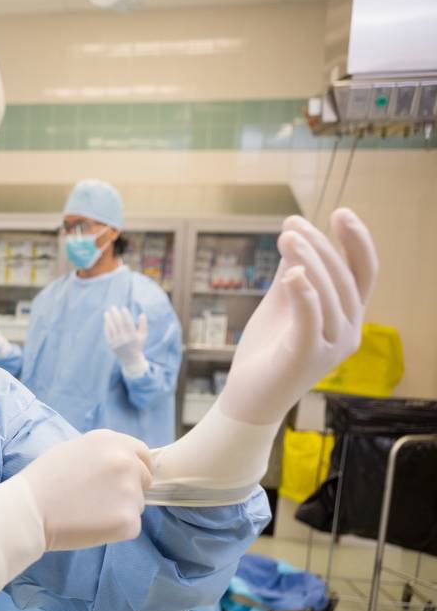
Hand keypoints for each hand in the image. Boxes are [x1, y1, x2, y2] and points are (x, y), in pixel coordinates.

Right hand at [18, 430, 152, 551]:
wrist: (28, 510)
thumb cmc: (43, 480)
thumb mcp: (72, 449)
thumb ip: (102, 453)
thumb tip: (123, 462)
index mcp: (111, 441)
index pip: (143, 454)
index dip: (135, 468)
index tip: (124, 480)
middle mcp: (126, 461)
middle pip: (144, 480)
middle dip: (129, 490)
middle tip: (99, 500)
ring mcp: (130, 491)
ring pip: (137, 505)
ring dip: (120, 510)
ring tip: (88, 512)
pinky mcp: (128, 520)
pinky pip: (131, 526)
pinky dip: (115, 530)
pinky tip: (91, 525)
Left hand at [104, 306, 149, 377]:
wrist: (131, 359)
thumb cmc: (138, 345)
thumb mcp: (143, 336)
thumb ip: (143, 325)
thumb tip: (142, 314)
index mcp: (133, 337)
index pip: (128, 323)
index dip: (125, 315)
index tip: (123, 308)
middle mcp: (124, 339)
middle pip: (119, 324)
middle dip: (115, 315)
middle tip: (113, 307)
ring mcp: (117, 343)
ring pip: (112, 328)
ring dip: (108, 319)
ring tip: (107, 312)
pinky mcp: (111, 345)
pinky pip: (108, 334)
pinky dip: (106, 327)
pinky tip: (106, 320)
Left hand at [220, 208, 377, 424]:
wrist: (248, 398)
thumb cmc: (268, 350)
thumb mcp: (281, 303)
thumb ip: (292, 273)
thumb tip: (295, 234)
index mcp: (347, 315)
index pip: (362, 272)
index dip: (356, 241)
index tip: (340, 212)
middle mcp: (348, 331)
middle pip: (344, 279)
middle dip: (321, 246)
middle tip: (293, 225)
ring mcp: (331, 348)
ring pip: (329, 296)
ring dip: (309, 261)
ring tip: (287, 237)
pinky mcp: (307, 359)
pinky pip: (311, 322)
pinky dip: (305, 296)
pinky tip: (292, 273)